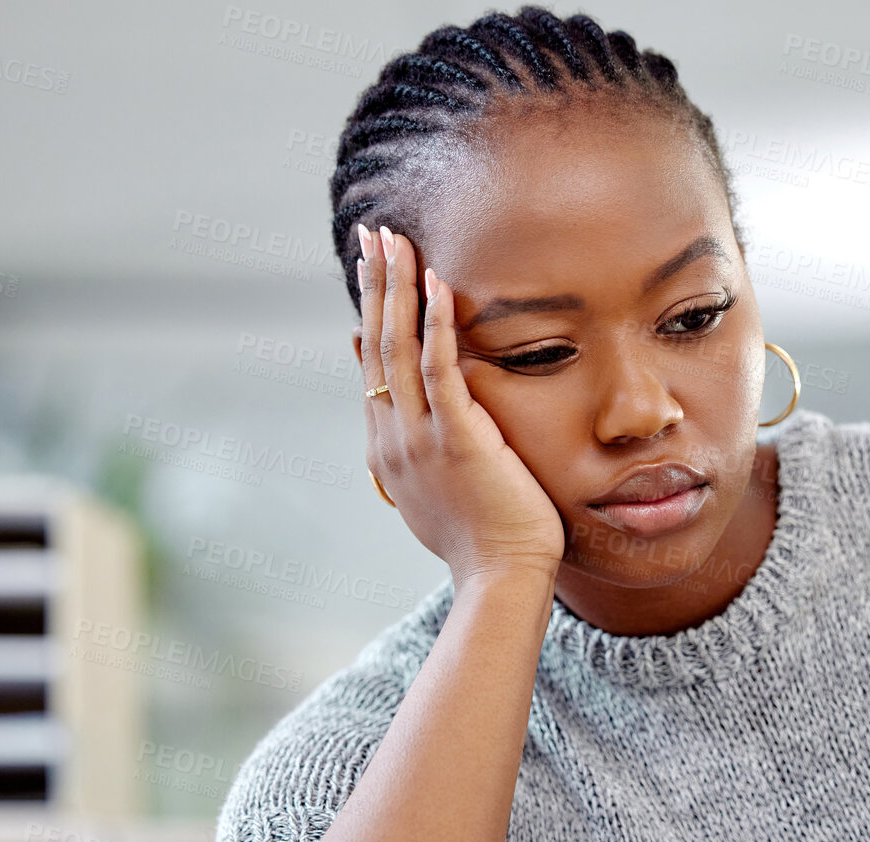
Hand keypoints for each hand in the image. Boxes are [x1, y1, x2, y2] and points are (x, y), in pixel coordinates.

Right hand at [356, 223, 564, 583]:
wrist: (499, 578)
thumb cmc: (484, 541)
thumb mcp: (439, 492)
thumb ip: (423, 453)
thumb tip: (410, 421)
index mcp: (388, 449)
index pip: (372, 368)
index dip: (371, 314)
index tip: (371, 271)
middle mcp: (393, 438)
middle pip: (376, 346)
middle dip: (374, 285)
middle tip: (371, 234)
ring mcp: (419, 437)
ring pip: (397, 348)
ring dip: (395, 288)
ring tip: (393, 240)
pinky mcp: (456, 438)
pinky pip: (440, 368)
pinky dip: (436, 323)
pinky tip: (438, 282)